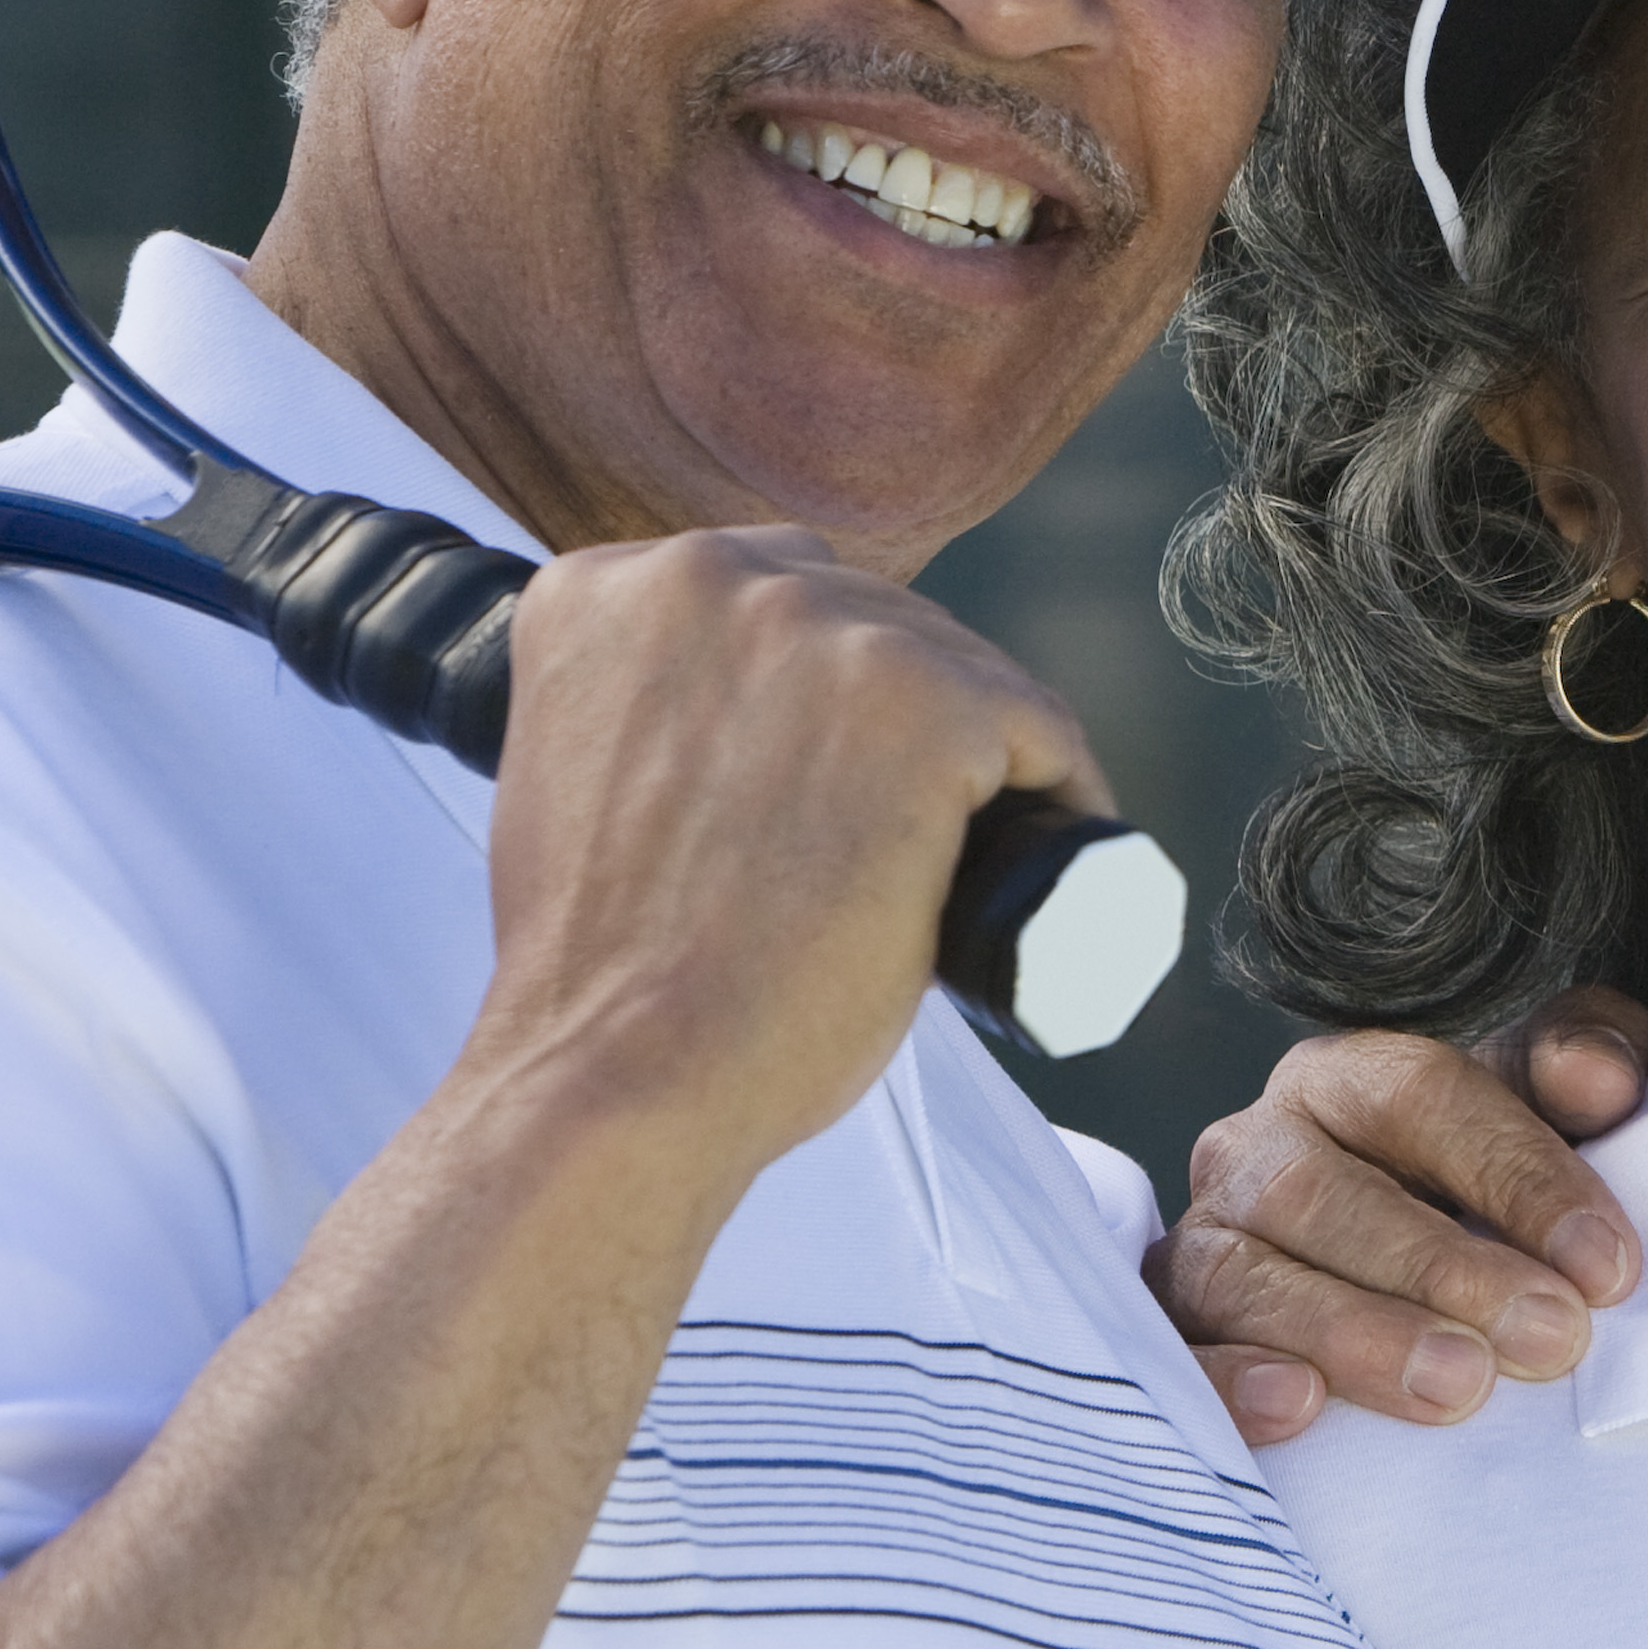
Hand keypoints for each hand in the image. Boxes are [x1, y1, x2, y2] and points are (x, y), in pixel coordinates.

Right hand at [469, 528, 1105, 1189]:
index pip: (777, 600)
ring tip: (991, 855)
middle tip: (928, 827)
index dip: (833, 688)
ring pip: (962, 674)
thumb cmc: (601, 974)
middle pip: (876, 623)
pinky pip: (1038, 728)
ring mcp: (822, 631)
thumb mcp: (582, 782)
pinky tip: (1061, 852)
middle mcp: (708, 578)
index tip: (856, 768)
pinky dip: (1065, 793)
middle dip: (914, 716)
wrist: (615, 1070)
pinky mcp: (924, 701)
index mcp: (605, 592)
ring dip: (988, 758)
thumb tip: (737, 734)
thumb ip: (643, 719)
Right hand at [1153, 1006, 1647, 1446]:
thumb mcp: (1557, 1109)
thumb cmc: (1494, 1190)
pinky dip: (1228, 1383)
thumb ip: (1588, 1059)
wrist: (1422, 1268)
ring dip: (1353, 1334)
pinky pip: (1177, 1357)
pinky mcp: (1169, 1340)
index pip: (1420, 1098)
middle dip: (1442, 1269)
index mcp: (1345, 1078)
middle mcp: (1255, 1150)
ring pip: (1243, 1275)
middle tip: (1548, 1338)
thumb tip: (1598, 1077)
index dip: (1517, 1176)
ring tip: (1456, 1386)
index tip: (1607, 1265)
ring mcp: (1202, 1246)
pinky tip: (1300, 1409)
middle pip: (1320, 1191)